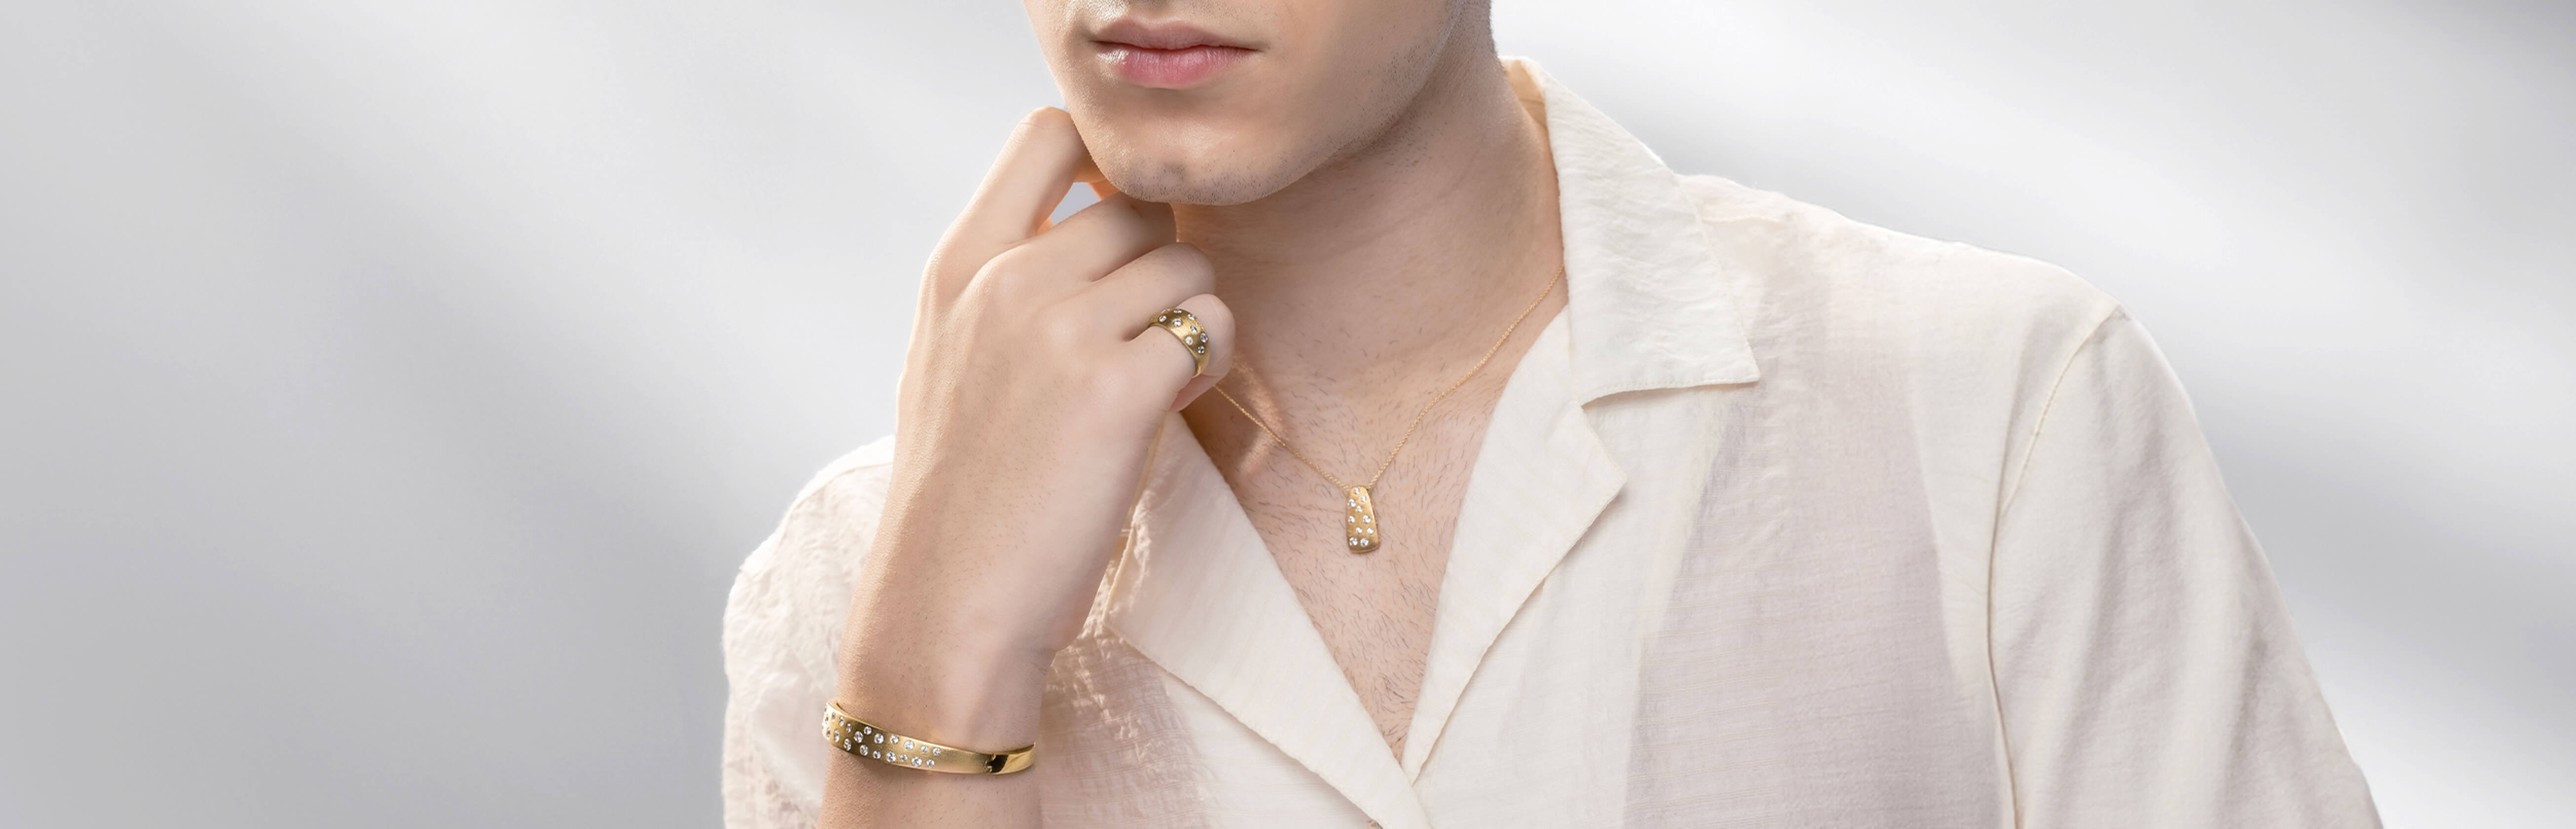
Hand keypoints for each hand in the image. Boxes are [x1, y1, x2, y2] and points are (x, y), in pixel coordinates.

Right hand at [832, 107, 1234, 750]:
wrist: (948, 605)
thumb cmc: (962, 493)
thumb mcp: (949, 359)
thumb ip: (1005, 283)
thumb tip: (1090, 227)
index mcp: (958, 265)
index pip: (1047, 134)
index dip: (1106, 166)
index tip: (1116, 233)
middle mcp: (1007, 279)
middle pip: (1139, 208)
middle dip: (1158, 270)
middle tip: (1138, 345)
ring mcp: (1061, 329)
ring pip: (1188, 266)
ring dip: (1191, 321)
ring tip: (1153, 386)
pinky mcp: (1118, 389)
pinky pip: (1211, 327)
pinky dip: (1209, 365)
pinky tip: (1170, 409)